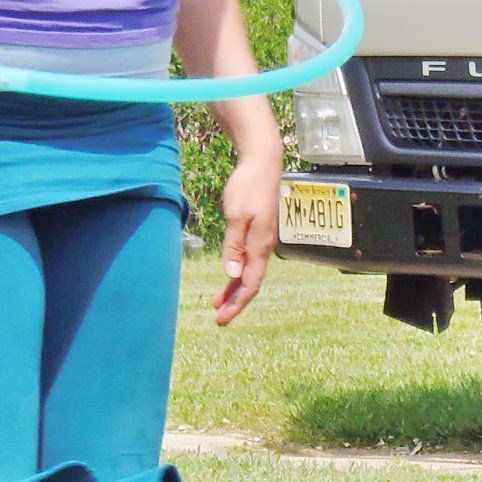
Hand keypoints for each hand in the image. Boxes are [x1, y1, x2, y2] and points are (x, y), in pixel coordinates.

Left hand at [212, 142, 282, 325]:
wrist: (263, 162)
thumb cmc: (248, 186)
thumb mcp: (236, 216)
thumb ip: (234, 246)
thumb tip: (233, 275)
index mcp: (260, 246)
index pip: (249, 285)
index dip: (236, 304)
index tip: (221, 319)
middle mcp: (264, 247)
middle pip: (250, 283)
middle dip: (235, 302)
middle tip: (218, 318)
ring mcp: (262, 239)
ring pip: (249, 272)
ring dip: (235, 289)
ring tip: (217, 302)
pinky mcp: (258, 231)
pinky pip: (249, 260)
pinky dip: (238, 272)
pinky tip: (229, 275)